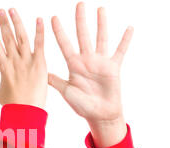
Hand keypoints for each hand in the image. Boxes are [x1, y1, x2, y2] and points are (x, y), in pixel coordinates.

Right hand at [0, 8, 47, 109]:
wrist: (26, 112)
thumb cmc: (12, 106)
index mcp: (3, 67)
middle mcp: (13, 61)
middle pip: (7, 38)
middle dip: (3, 23)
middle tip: (0, 10)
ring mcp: (26, 61)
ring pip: (21, 37)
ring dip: (17, 22)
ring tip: (12, 10)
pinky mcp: (39, 63)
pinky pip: (40, 44)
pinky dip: (40, 32)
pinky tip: (40, 19)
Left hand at [48, 2, 132, 125]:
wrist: (99, 115)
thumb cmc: (82, 106)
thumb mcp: (66, 92)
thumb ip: (55, 81)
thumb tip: (41, 73)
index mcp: (73, 65)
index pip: (65, 44)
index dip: (59, 32)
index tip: (53, 18)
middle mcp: (86, 60)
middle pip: (83, 36)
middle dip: (80, 20)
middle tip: (79, 4)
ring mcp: (100, 62)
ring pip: (101, 38)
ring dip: (101, 24)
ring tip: (100, 9)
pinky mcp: (113, 68)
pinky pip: (120, 51)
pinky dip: (125, 41)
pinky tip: (129, 28)